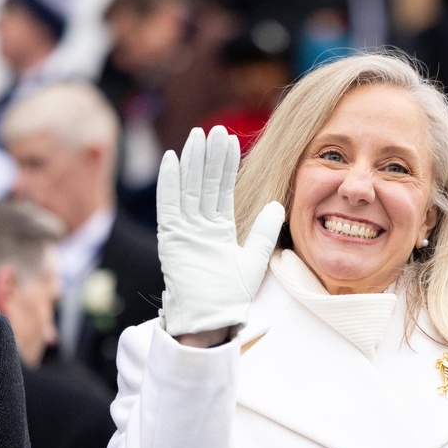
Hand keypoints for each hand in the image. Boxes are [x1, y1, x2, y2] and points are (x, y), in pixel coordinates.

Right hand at [157, 126, 284, 337]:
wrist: (211, 318)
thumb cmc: (231, 295)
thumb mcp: (254, 259)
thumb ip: (265, 232)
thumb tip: (278, 205)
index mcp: (218, 228)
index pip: (222, 189)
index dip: (225, 164)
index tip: (231, 139)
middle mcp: (199, 225)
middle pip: (205, 183)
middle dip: (210, 156)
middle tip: (217, 129)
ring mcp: (184, 230)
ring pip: (188, 188)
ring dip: (193, 162)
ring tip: (198, 136)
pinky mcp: (171, 238)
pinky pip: (169, 205)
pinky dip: (170, 183)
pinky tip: (173, 160)